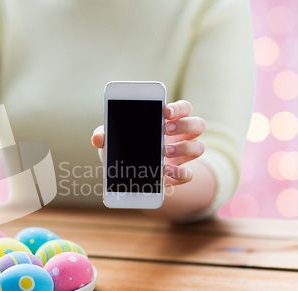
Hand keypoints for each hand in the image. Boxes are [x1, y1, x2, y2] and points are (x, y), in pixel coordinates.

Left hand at [91, 100, 205, 185]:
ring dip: (184, 148)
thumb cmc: (124, 148)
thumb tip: (98, 137)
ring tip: (164, 151)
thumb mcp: (112, 141)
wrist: (128, 175)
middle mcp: (179, 137)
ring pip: (199, 147)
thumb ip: (105, 135)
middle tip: (165, 130)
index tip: (165, 111)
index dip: (178, 108)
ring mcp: (181, 156)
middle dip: (184, 125)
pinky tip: (165, 171)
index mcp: (167, 122)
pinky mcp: (178, 174)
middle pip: (198, 125)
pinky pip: (188, 174)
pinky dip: (180, 172)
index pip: (183, 108)